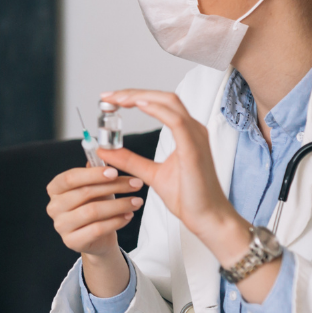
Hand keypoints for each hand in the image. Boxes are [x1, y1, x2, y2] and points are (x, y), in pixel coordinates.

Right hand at [46, 165, 144, 255]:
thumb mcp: (96, 187)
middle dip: (114, 186)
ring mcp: (61, 226)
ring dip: (119, 205)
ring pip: (92, 211)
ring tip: (136, 201)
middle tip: (136, 184)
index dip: (93, 174)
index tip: (114, 171)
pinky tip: (128, 216)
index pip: (70, 178)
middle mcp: (54, 207)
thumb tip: (106, 153)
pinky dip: (116, 221)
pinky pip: (97, 229)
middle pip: (84, 193)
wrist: (97, 237)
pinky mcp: (72, 241)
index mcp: (55, 189)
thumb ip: (97, 171)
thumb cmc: (95, 206)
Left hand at [97, 89, 248, 265]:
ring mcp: (196, 137)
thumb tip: (104, 150)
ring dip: (141, 97)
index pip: (160, 104)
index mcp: (186, 132)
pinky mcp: (194, 149)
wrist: (207, 218)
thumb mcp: (150, 174)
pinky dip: (157, 110)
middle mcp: (193, 129)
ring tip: (117, 99)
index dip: (135, 97)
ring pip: (169, 103)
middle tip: (108, 97)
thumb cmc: (188, 197)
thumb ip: (129, 160)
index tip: (110, 99)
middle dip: (134, 93)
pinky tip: (139, 106)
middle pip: (163, 98)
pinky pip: (176, 121)